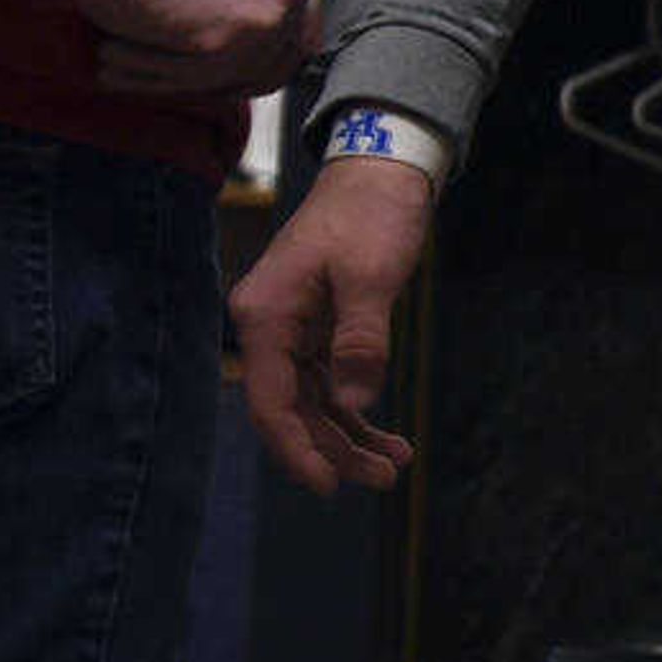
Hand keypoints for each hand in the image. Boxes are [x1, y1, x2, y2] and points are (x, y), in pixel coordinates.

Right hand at [228, 155, 430, 493]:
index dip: (295, 449)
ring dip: (348, 437)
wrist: (379, 174)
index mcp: (266, 315)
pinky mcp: (316, 329)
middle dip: (332, 450)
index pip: (270, 400)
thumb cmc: (372, 216)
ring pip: (311, 402)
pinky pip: (327, 384)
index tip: (327, 487)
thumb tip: (352, 404)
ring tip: (395, 464)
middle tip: (384, 479)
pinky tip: (387, 437)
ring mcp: (290, 329)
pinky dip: (354, 411)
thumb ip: (362, 341)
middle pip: (290, 409)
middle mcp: (268, 326)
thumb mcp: (372, 277)